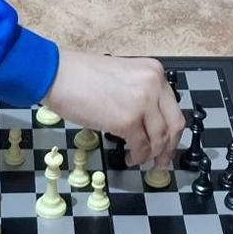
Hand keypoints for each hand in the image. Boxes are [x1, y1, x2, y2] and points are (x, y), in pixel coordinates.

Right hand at [42, 50, 185, 170]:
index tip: (168, 143)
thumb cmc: (81, 76)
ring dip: (151, 155)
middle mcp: (153, 85)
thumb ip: (140, 93)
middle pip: (174, 125)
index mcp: (154, 72)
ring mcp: (142, 103)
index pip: (173, 107)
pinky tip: (130, 157)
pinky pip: (141, 146)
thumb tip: (148, 122)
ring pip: (159, 139)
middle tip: (162, 160)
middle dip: (169, 147)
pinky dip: (137, 156)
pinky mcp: (127, 121)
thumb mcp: (123, 76)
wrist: (58, 74)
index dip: (172, 131)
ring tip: (139, 159)